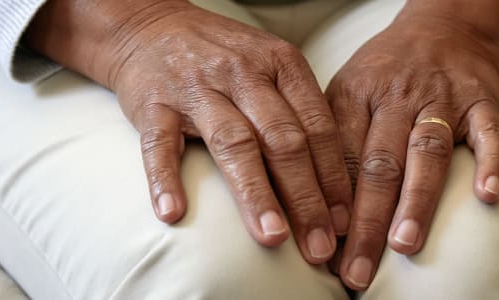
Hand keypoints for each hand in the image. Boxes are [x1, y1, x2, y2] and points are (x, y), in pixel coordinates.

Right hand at [26, 0, 350, 261]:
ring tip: (273, 235)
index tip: (346, 221)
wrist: (152, 27)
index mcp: (282, 65)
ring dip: (255, 193)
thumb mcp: (274, 66)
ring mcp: (197, 87)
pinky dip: (165, 179)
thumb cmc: (226, 58)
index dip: (334, 177)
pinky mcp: (152, 103)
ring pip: (234, 144)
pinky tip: (175, 212)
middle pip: (284, 141)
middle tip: (319, 244)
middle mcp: (244, 73)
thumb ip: (302, 113)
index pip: (318, 127)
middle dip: (306, 198)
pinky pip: (158, 145)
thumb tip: (337, 183)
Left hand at [325, 0, 498, 289]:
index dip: (329, 208)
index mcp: (356, 96)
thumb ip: (335, 141)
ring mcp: (442, 99)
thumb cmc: (390, 69)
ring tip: (405, 244)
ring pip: (426, 152)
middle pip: (377, 165)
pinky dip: (491, 163)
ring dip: (416, 200)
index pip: (339, 160)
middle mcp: (397, 98)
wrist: (448, 24)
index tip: (324, 251)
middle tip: (356, 269)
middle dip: (365, 222)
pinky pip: (489, 133)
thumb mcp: (350, 88)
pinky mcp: (482, 101)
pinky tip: (488, 195)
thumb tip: (318, 209)